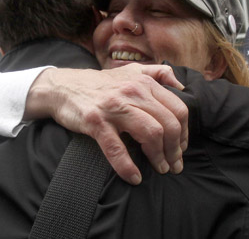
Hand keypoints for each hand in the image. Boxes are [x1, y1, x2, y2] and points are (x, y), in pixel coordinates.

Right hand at [25, 63, 188, 184]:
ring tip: (161, 169)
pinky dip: (128, 167)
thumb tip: (182, 86)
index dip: (185, 132)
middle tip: (174, 165)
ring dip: (159, 157)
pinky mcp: (96, 122)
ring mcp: (115, 107)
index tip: (181, 148)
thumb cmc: (100, 84)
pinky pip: (117, 148)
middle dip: (176, 149)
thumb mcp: (131, 71)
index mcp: (145, 83)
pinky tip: (134, 178)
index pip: (178, 109)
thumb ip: (158, 73)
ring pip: (151, 133)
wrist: (63, 87)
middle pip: (169, 124)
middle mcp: (133, 92)